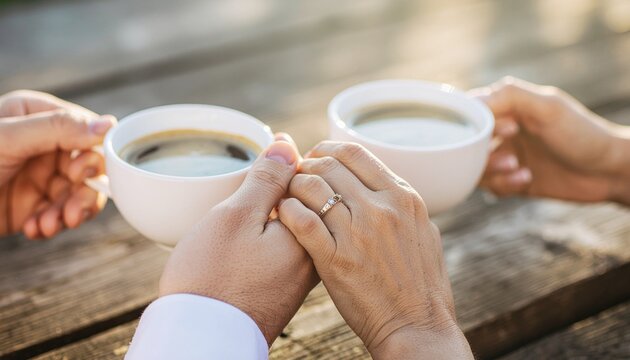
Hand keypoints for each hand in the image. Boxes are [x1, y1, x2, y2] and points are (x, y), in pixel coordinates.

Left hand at [0, 90, 115, 238]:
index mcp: (38, 116)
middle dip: (83, 192)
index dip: (93, 155)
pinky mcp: (34, 205)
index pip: (86, 131)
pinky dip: (53, 224)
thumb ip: (58, 129)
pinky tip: (35, 229)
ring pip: (80, 194)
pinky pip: (61, 214)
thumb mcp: (6, 139)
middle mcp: (44, 145)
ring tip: (51, 225)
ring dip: (70, 213)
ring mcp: (40, 176)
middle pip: (89, 167)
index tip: (82, 174)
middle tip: (72, 211)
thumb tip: (110, 125)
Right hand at [159, 134, 318, 345]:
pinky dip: (268, 237)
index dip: (282, 166)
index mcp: (309, 235)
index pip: (310, 182)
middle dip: (277, 191)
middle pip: (304, 204)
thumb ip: (266, 180)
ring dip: (269, 214)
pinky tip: (242, 244)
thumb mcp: (235, 216)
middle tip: (244, 198)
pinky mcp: (285, 289)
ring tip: (238, 220)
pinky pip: (284, 249)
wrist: (200, 339)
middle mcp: (313, 257)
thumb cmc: (212, 278)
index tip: (260, 168)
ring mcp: (301, 276)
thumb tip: (287, 144)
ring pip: (293, 226)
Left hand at [277, 141, 472, 358]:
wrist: (417, 325)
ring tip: (287, 196)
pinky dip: (287, 211)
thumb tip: (376, 181)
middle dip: (304, 165)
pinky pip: (301, 220)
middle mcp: (381, 208)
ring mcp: (358, 232)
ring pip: (310, 187)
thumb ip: (398, 202)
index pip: (355, 152)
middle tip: (294, 175)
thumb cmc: (420, 282)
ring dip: (292, 187)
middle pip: (328, 165)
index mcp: (402, 196)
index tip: (315, 157)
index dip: (326, 149)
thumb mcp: (421, 230)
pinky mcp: (336, 259)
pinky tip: (285, 215)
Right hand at [472, 77, 629, 203]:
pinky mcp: (511, 180)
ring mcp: (506, 156)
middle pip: (466, 143)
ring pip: (474, 167)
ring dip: (492, 171)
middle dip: (480, 152)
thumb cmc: (583, 134)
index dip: (473, 123)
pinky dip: (504, 185)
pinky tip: (526, 179)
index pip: (468, 111)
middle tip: (508, 155)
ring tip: (517, 168)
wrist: (610, 172)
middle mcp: (501, 131)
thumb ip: (510, 96)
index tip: (503, 129)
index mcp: (507, 107)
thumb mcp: (548, 108)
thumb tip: (471, 102)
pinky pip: (491, 186)